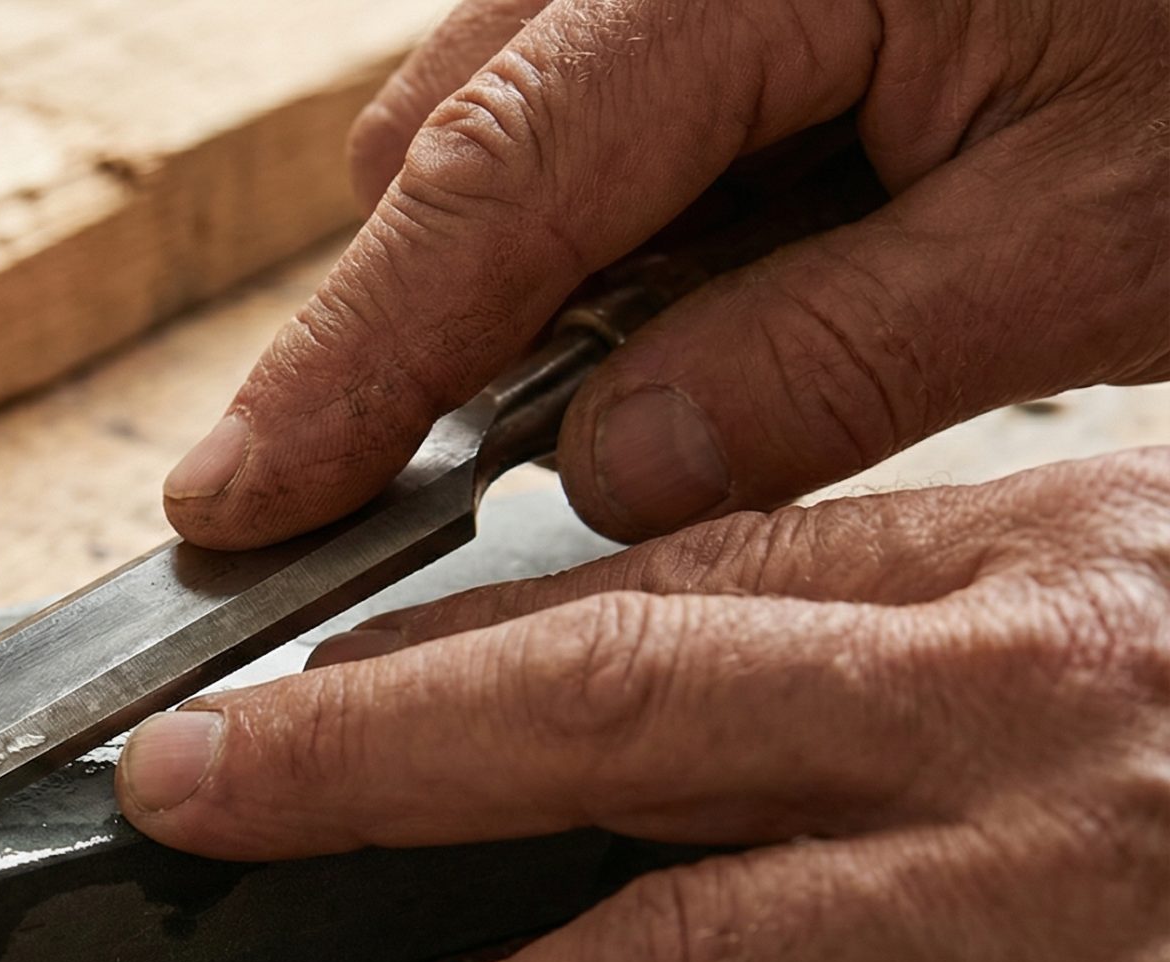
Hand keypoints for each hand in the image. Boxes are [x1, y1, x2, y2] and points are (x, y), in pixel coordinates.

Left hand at [116, 452, 1169, 961]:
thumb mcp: (1161, 596)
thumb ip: (960, 624)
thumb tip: (719, 673)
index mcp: (1028, 574)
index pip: (668, 583)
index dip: (450, 640)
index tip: (299, 685)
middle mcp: (1016, 725)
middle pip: (600, 714)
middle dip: (356, 764)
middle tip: (191, 804)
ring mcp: (1057, 929)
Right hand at [161, 0, 1169, 546]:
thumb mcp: (1094, 234)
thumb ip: (824, 366)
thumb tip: (609, 470)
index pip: (486, 192)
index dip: (347, 369)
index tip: (238, 506)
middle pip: (456, 144)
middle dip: (446, 328)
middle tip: (487, 478)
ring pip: (516, 120)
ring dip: (557, 276)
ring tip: (708, 358)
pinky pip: (607, 95)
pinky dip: (639, 215)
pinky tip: (761, 266)